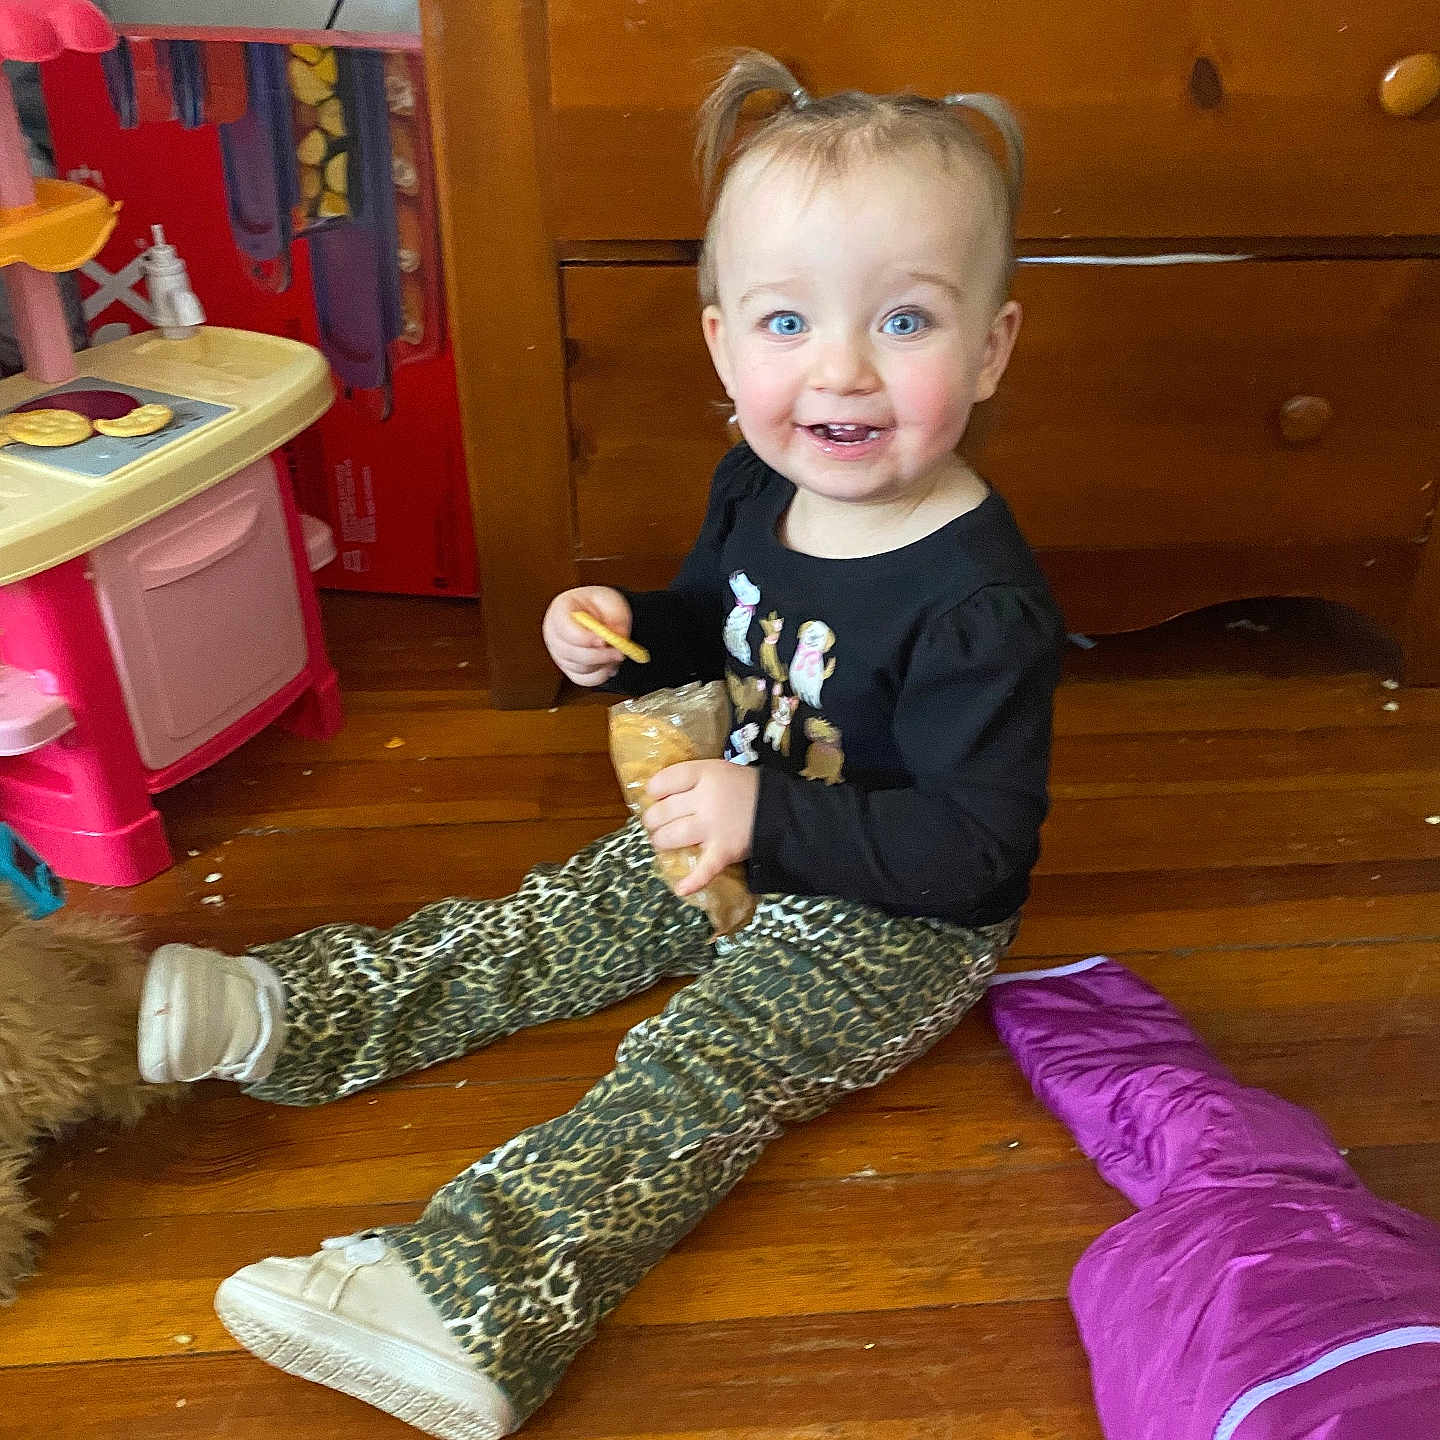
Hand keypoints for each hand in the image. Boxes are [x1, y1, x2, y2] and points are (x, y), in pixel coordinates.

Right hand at [543, 586, 632, 686]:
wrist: (600, 613)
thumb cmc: (602, 605)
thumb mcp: (613, 604)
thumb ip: (615, 621)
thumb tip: (617, 638)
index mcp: (560, 610)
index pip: (564, 628)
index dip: (583, 638)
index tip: (604, 641)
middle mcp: (554, 633)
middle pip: (569, 652)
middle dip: (598, 656)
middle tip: (619, 652)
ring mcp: (558, 653)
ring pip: (579, 668)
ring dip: (602, 664)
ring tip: (616, 653)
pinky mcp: (568, 668)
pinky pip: (584, 679)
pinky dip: (600, 675)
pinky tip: (609, 664)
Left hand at [643, 759, 759, 894]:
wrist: (783, 810)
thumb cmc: (747, 788)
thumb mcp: (720, 771)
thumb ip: (694, 779)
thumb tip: (661, 795)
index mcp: (706, 774)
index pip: (664, 782)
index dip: (654, 791)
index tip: (656, 796)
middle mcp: (706, 800)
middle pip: (663, 811)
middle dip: (653, 820)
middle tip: (656, 823)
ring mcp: (714, 827)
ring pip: (672, 836)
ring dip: (661, 841)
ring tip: (663, 841)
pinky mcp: (724, 851)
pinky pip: (705, 868)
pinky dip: (693, 880)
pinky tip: (681, 888)